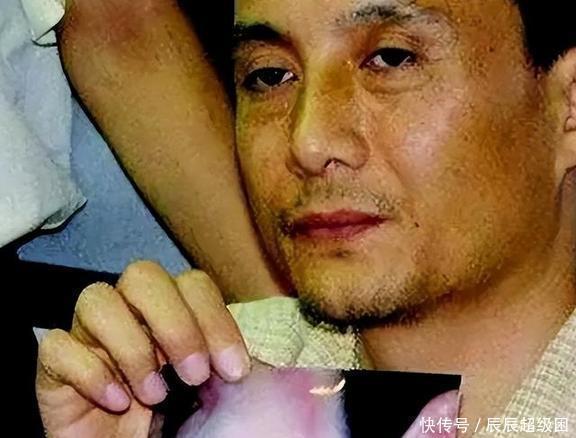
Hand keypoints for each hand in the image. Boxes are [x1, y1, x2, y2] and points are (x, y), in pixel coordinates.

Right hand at [36, 261, 249, 437]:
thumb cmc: (171, 423)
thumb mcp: (209, 394)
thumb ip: (224, 366)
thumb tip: (254, 363)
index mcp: (169, 311)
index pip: (192, 283)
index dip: (215, 320)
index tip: (234, 370)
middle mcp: (127, 312)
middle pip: (142, 275)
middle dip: (176, 324)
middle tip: (195, 375)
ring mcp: (88, 334)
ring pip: (95, 299)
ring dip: (133, 348)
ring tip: (153, 395)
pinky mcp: (54, 365)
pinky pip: (58, 347)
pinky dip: (91, 373)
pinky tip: (116, 402)